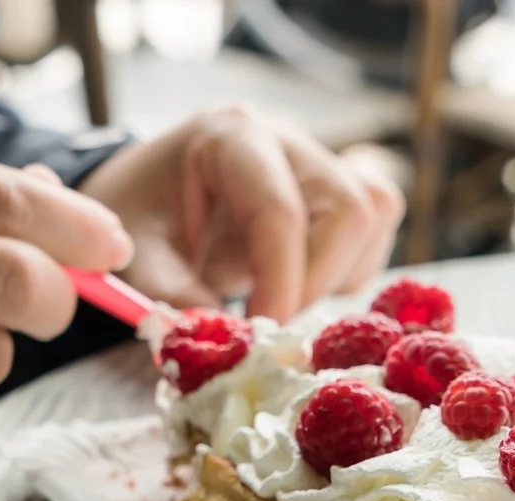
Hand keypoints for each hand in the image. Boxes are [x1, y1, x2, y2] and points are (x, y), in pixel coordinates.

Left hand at [78, 105, 404, 321]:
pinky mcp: (342, 188)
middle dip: (316, 282)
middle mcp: (287, 140)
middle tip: (273, 325)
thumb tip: (230, 346)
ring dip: (336, 277)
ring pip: (371, 218)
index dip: (281, 279)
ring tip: (280, 299)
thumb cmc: (142, 217)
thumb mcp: (140, 256)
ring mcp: (320, 160)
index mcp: (230, 138)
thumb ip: (176, 298)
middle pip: (348, 208)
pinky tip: (299, 285)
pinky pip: (374, 233)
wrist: (151, 193)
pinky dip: (346, 274)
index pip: (278, 208)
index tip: (263, 334)